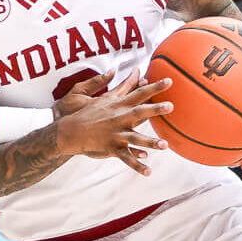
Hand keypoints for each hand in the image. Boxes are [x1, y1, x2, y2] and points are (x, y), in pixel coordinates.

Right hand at [53, 72, 172, 174]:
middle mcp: (119, 119)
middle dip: (154, 109)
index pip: (139, 93)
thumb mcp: (105, 96)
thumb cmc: (89, 112)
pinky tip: (148, 168)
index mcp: (119, 105)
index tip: (169, 81)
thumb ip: (123, 85)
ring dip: (150, 141)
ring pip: (135, 137)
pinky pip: (126, 157)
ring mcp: (115, 134)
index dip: (154, 86)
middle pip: (139, 112)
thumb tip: (136, 72)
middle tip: (170, 106)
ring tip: (165, 145)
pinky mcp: (111, 148)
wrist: (71, 130)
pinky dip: (136, 163)